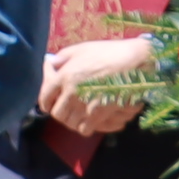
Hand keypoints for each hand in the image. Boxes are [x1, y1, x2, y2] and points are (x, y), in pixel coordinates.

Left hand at [38, 33, 159, 136]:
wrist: (134, 61)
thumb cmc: (108, 52)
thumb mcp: (81, 49)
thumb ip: (62, 58)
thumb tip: (51, 64)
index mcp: (64, 76)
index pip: (44, 97)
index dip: (46, 102)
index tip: (49, 103)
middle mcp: (71, 93)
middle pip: (57, 114)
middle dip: (60, 112)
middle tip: (65, 108)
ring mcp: (85, 106)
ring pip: (70, 124)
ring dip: (72, 120)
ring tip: (78, 114)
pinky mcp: (100, 115)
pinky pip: (85, 130)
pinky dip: (86, 127)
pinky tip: (89, 119)